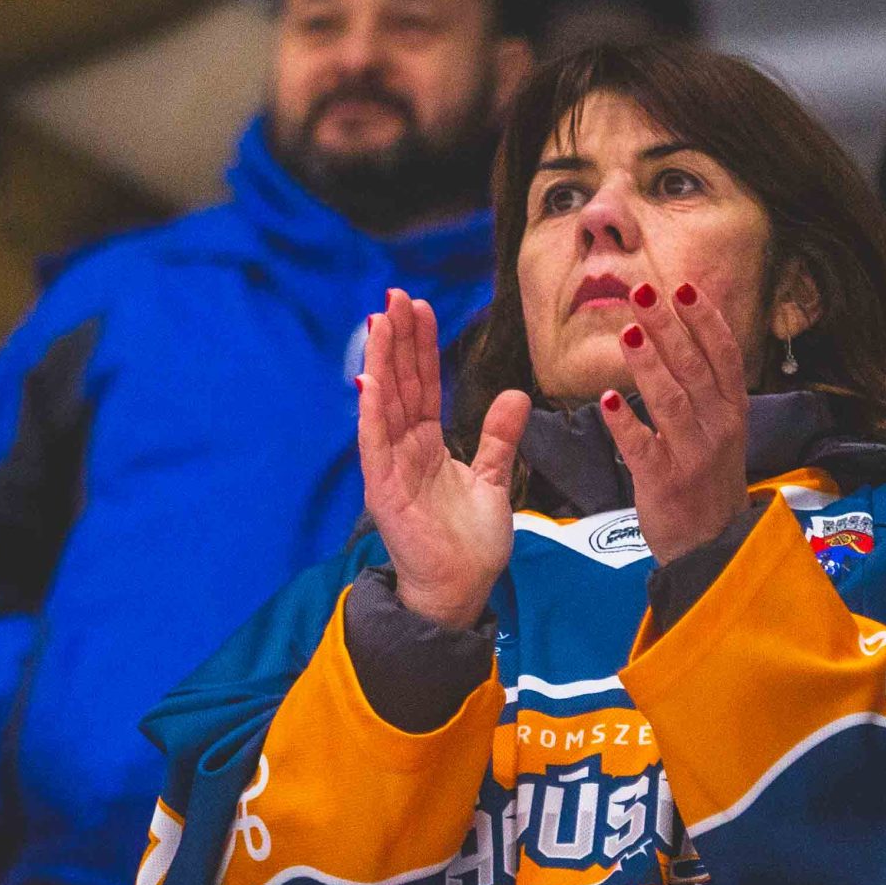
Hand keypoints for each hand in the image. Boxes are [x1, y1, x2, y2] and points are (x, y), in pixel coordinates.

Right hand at [359, 289, 529, 628]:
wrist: (460, 588)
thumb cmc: (470, 542)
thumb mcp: (493, 479)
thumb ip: (499, 437)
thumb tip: (515, 394)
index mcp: (426, 444)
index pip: (422, 384)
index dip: (421, 346)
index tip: (419, 307)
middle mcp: (403, 450)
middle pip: (400, 384)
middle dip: (397, 340)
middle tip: (395, 296)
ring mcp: (390, 469)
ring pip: (383, 405)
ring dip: (381, 362)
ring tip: (379, 321)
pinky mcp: (384, 492)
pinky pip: (375, 446)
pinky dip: (372, 414)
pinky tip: (370, 380)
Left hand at [598, 280, 748, 561]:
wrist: (711, 546)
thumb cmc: (709, 479)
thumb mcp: (721, 429)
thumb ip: (707, 385)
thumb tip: (687, 328)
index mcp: (734, 412)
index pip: (724, 356)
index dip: (705, 320)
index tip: (683, 287)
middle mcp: (719, 429)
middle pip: (693, 368)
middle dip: (668, 328)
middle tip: (643, 292)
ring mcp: (693, 456)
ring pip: (670, 401)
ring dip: (648, 364)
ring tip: (628, 331)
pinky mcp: (665, 484)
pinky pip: (642, 448)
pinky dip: (625, 424)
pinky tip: (607, 401)